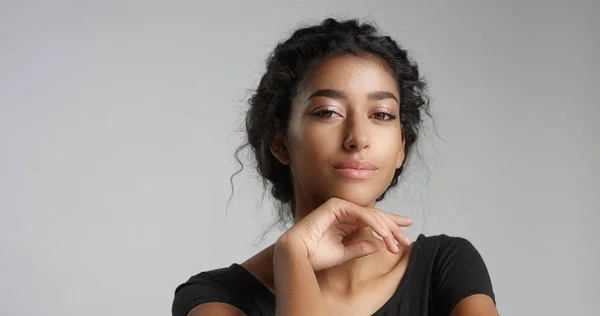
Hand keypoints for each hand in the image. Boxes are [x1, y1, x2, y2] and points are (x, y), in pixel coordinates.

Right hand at [279, 197, 412, 270]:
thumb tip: (378, 245)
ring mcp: (340, 207)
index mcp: (346, 221)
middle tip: (406, 241)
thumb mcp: (344, 253)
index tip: (407, 229)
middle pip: (376, 216)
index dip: (391, 224)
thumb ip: (360, 248)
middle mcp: (344, 212)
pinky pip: (362, 214)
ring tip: (396, 243)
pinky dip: (374, 225)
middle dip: (394, 228)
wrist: (296, 255)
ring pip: (371, 215)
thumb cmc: (314, 255)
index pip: (373, 220)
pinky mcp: (336, 206)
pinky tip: (383, 235)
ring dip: (386, 230)